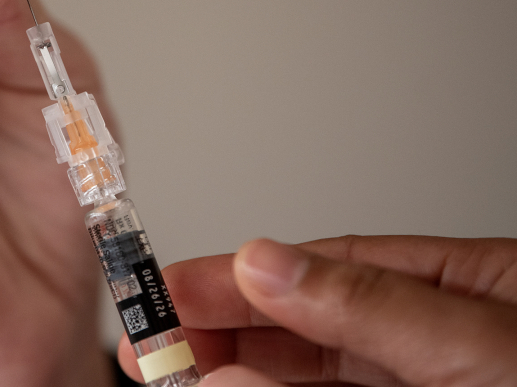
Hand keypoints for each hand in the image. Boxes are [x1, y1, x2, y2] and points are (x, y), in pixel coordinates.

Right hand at [118, 236, 516, 385]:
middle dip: (226, 325)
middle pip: (306, 325)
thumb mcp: (479, 342)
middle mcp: (434, 340)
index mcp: (462, 285)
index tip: (176, 286)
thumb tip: (271, 264)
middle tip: (159, 338)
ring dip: (239, 375)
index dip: (243, 274)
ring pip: (308, 380)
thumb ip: (370, 304)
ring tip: (182, 377)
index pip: (326, 265)